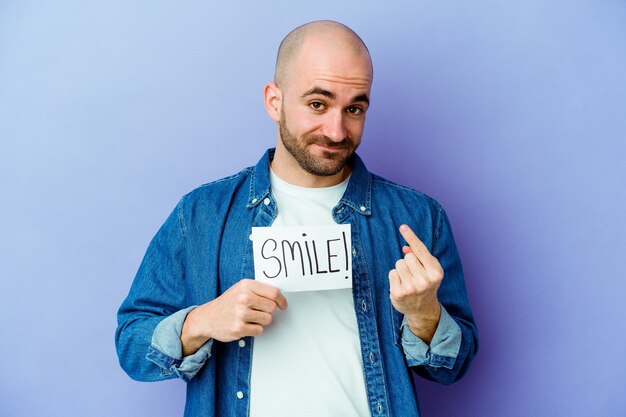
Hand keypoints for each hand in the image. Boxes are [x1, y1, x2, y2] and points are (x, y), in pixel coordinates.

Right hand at [181, 279, 286, 355]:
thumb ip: (258, 290)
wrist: (208, 318)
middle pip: (272, 307)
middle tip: (258, 311)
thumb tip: (279, 296)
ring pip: (267, 319)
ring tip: (249, 317)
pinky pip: (259, 330)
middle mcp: (244, 298)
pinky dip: (254, 329)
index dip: (281, 300)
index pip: (274, 293)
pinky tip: (245, 324)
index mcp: (246, 286)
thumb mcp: (241, 289)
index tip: (282, 305)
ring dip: (261, 321)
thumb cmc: (228, 303)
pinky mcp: (239, 328)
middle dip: (268, 311)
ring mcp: (241, 313)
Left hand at [389, 224, 442, 343]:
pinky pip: (392, 273)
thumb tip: (405, 247)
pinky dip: (395, 277)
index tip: (403, 227)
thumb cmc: (425, 284)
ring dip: (401, 270)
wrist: (422, 309)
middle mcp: (425, 280)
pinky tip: (401, 286)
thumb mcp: (428, 270)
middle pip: (407, 256)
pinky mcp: (399, 293)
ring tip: (408, 280)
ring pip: (398, 263)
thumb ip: (420, 257)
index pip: (421, 250)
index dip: (411, 237)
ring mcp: (412, 287)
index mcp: (436, 272)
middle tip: (414, 274)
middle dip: (408, 262)